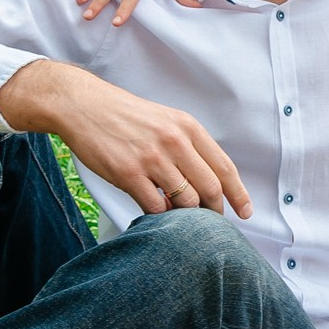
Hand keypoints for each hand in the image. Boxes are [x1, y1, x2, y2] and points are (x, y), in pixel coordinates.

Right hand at [0, 61, 250, 217]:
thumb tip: (208, 182)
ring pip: (186, 201)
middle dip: (215, 211)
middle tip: (212, 221)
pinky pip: (156, 207)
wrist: (83, 106)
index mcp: (187, 127)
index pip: (224, 166)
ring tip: (180, 217)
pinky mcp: (128, 173)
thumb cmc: (125, 117)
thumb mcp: (165, 120)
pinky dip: (160, 216)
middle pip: (210, 188)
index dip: (238, 194)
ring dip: (186, 215)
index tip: (245, 211)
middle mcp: (174, 141)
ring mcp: (152, 158)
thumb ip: (188, 147)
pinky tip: (156, 213)